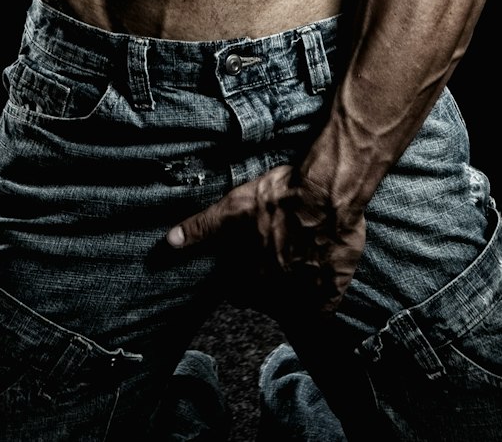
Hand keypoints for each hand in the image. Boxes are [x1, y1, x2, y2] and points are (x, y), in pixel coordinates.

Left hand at [166, 164, 365, 316]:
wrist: (326, 193)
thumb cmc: (279, 197)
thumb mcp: (234, 207)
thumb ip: (203, 227)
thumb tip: (169, 242)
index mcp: (249, 279)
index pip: (238, 292)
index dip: (243, 276)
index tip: (253, 260)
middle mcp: (276, 296)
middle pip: (266, 300)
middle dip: (269, 285)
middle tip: (278, 257)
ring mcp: (305, 297)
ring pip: (294, 306)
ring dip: (294, 292)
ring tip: (299, 264)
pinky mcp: (332, 293)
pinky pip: (323, 309)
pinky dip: (321, 299)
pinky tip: (319, 275)